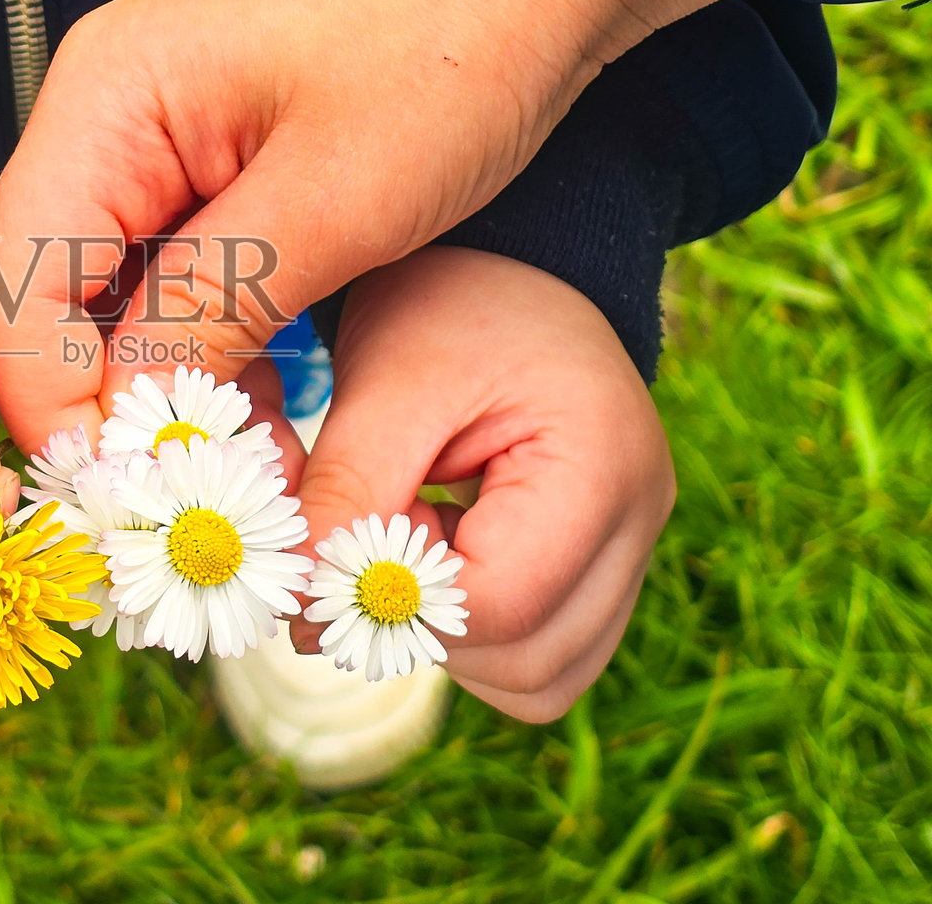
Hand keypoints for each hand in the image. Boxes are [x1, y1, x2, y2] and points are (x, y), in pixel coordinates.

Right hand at [0, 0, 761, 450]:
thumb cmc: (455, 43)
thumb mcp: (334, 200)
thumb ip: (208, 310)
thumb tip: (125, 420)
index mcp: (107, 99)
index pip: (12, 285)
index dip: (51, 406)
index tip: (120, 496)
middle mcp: (108, 113)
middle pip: (46, 294)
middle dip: (102, 406)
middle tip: (177, 503)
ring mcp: (162, 134)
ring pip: (113, 295)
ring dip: (162, 387)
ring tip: (237, 476)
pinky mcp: (219, 158)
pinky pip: (175, 273)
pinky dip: (206, 347)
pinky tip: (259, 410)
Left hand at [287, 247, 674, 721]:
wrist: (501, 265)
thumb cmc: (447, 304)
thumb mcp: (389, 381)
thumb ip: (348, 492)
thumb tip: (301, 609)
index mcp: (604, 464)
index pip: (504, 603)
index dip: (396, 605)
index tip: (318, 567)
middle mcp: (641, 522)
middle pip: (530, 662)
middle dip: (421, 628)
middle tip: (360, 546)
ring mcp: (630, 553)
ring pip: (537, 678)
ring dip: (445, 638)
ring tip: (400, 539)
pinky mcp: (599, 570)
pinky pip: (538, 657)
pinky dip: (470, 635)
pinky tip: (429, 552)